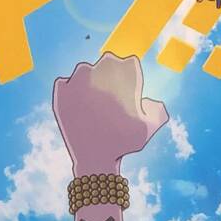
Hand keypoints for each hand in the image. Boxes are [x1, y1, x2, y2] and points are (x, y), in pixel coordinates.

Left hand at [52, 52, 168, 177]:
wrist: (95, 158)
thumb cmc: (124, 144)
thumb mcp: (149, 128)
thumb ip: (159, 111)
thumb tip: (150, 102)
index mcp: (125, 74)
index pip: (129, 61)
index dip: (131, 75)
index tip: (129, 90)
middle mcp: (101, 70)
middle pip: (107, 61)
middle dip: (110, 75)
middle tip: (110, 97)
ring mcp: (79, 79)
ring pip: (84, 70)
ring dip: (88, 80)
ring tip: (92, 100)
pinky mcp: (61, 92)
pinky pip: (64, 83)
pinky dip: (68, 90)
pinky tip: (76, 103)